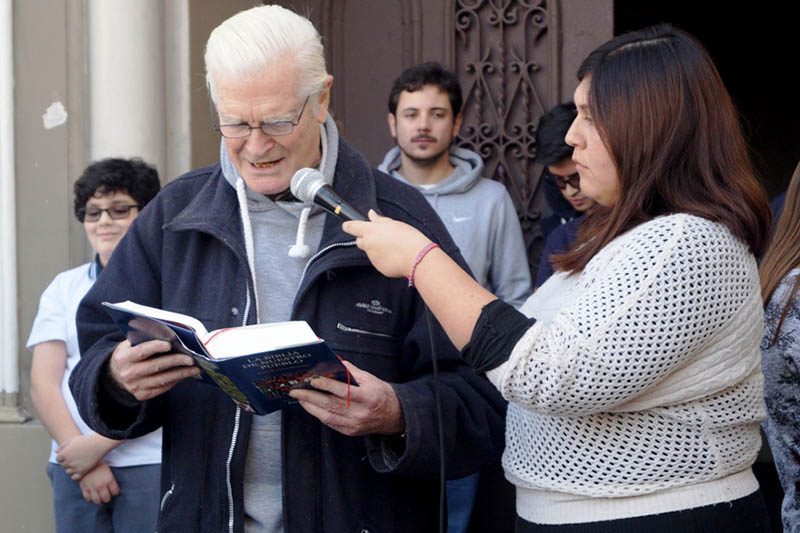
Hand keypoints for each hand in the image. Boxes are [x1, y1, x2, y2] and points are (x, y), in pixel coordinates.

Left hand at [56, 435, 111, 479]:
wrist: (98, 444)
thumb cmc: (85, 441)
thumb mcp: (72, 440)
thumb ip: (62, 446)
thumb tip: (56, 452)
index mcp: (64, 454)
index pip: (58, 459)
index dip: (64, 457)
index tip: (70, 455)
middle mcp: (68, 461)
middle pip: (63, 465)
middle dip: (68, 462)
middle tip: (76, 458)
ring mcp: (74, 467)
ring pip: (68, 471)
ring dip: (71, 469)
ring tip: (78, 464)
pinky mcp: (82, 471)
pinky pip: (74, 477)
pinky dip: (75, 475)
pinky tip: (80, 470)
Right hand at [79, 462, 119, 503]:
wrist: (85, 460)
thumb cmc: (98, 463)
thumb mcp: (108, 470)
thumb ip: (110, 479)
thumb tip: (112, 486)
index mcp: (109, 479)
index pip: (115, 492)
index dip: (115, 492)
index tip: (114, 491)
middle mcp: (101, 485)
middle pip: (106, 498)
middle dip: (107, 498)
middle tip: (107, 496)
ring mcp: (92, 487)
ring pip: (97, 501)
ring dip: (99, 500)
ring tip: (99, 498)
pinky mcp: (84, 488)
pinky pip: (88, 498)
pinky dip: (90, 498)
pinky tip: (92, 495)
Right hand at [109, 339, 199, 400]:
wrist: (115, 375)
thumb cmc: (129, 354)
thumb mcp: (129, 344)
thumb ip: (143, 338)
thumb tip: (166, 332)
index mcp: (123, 358)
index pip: (141, 351)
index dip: (155, 347)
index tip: (170, 344)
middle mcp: (128, 373)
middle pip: (155, 367)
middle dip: (175, 361)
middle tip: (191, 358)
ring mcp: (135, 386)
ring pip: (162, 380)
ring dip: (181, 374)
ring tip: (195, 368)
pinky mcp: (142, 395)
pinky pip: (162, 388)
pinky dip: (176, 380)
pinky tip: (186, 374)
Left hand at [289, 361, 404, 436]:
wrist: (394, 416)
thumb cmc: (381, 394)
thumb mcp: (370, 379)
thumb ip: (352, 372)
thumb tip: (333, 363)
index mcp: (367, 397)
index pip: (343, 391)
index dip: (326, 385)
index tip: (313, 379)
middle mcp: (360, 413)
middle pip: (330, 405)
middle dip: (310, 398)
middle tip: (296, 391)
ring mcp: (354, 424)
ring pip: (327, 416)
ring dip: (310, 407)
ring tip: (300, 398)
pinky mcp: (350, 432)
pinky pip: (330, 423)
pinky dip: (319, 414)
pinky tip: (311, 406)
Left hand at [343, 210, 430, 278]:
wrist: (417, 258)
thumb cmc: (408, 238)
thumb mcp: (394, 224)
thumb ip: (380, 220)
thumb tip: (371, 214)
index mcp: (371, 231)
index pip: (352, 227)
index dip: (348, 226)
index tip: (346, 225)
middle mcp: (369, 245)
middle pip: (360, 241)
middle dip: (365, 239)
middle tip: (379, 236)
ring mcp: (373, 258)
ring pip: (370, 252)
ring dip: (377, 249)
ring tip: (393, 247)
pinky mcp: (379, 268)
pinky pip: (378, 262)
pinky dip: (384, 259)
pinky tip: (396, 256)